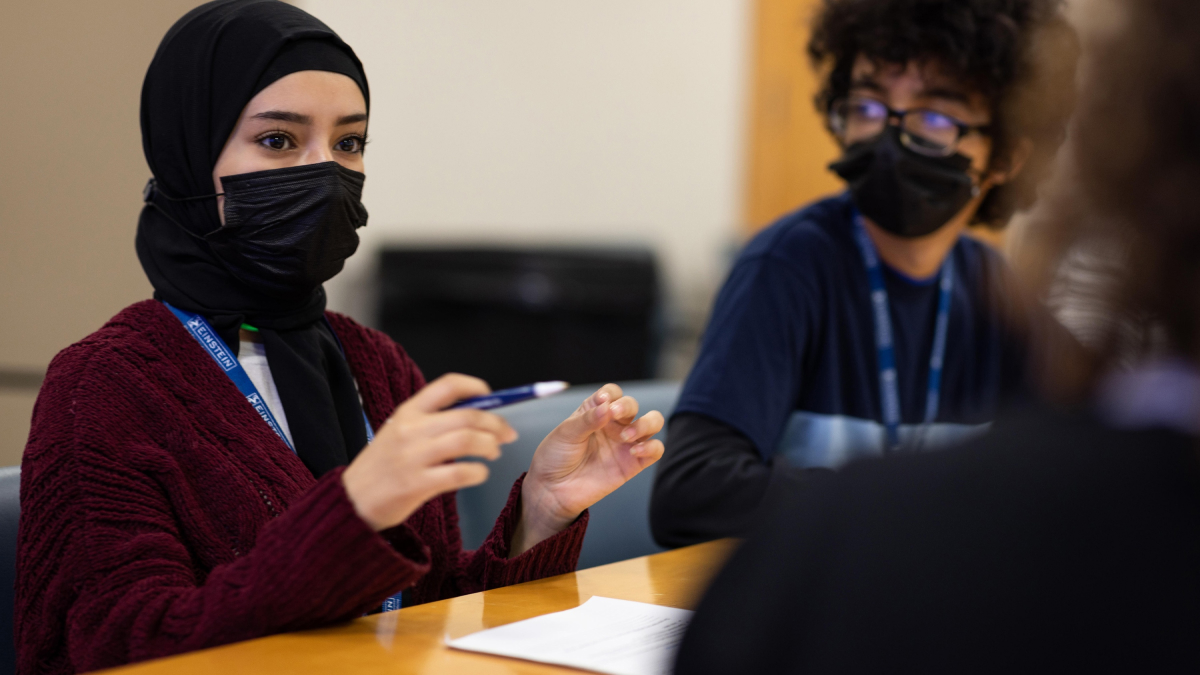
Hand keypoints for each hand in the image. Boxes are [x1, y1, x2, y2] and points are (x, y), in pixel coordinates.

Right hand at [342, 374, 517, 530]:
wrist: (350, 501)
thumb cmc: (382, 467)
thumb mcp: (398, 433)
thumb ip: (431, 422)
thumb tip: (478, 416)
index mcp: (407, 412)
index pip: (447, 386)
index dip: (475, 387)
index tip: (491, 396)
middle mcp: (410, 430)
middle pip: (467, 415)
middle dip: (495, 424)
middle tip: (506, 434)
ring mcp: (413, 457)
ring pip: (467, 440)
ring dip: (490, 446)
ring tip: (493, 453)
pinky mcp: (416, 484)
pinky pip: (460, 473)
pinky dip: (478, 472)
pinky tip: (479, 474)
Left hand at [511, 384, 664, 555]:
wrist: (553, 490)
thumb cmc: (556, 458)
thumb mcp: (566, 433)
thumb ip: (588, 419)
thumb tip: (607, 406)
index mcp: (595, 412)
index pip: (612, 393)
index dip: (611, 394)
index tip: (602, 402)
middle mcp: (612, 425)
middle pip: (633, 405)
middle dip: (627, 406)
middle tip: (614, 415)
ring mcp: (624, 443)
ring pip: (653, 422)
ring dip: (645, 424)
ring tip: (626, 436)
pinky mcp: (633, 463)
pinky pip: (655, 450)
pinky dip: (652, 447)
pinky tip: (635, 451)